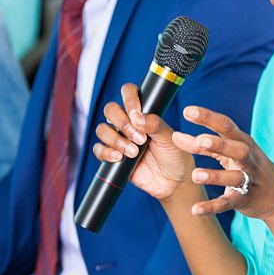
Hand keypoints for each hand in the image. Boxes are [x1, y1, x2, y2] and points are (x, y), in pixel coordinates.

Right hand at [92, 82, 195, 200]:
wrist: (173, 182)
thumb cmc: (174, 155)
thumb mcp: (169, 137)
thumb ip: (154, 124)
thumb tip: (136, 117)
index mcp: (142, 112)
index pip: (128, 92)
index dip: (129, 98)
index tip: (136, 112)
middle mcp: (128, 123)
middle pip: (110, 110)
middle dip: (122, 122)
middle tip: (140, 138)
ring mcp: (119, 139)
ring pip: (102, 129)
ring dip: (116, 139)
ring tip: (134, 152)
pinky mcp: (112, 156)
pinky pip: (98, 150)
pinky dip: (106, 152)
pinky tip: (120, 158)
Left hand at [172, 105, 273, 220]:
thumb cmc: (248, 166)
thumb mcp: (230, 151)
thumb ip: (203, 145)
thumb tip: (175, 137)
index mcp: (242, 141)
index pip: (226, 126)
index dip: (208, 118)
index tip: (187, 111)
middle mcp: (247, 158)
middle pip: (235, 148)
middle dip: (219, 144)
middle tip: (199, 141)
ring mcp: (248, 180)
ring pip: (233, 177)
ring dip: (214, 176)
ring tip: (195, 174)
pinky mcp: (244, 200)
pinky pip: (227, 203)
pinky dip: (212, 206)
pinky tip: (195, 210)